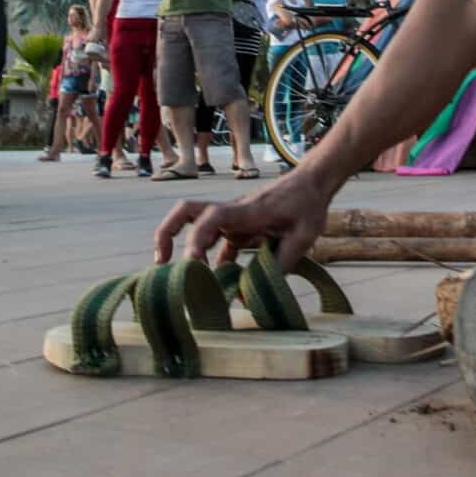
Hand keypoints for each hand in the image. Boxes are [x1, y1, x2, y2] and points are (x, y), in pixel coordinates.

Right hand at [154, 169, 332, 269]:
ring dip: (188, 251)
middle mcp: (232, 212)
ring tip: (185, 283)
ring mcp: (234, 219)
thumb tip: (254, 293)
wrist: (313, 183)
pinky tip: (220, 283)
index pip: (210, 217)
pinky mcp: (240, 226)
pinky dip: (214, 262)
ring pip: (198, 228)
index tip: (192, 264)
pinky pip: (218, 243)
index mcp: (246, 211)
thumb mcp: (303, 237)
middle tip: (162, 263)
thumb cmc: (308, 205)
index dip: (196, 239)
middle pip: (186, 211)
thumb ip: (280, 263)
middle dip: (167, 234)